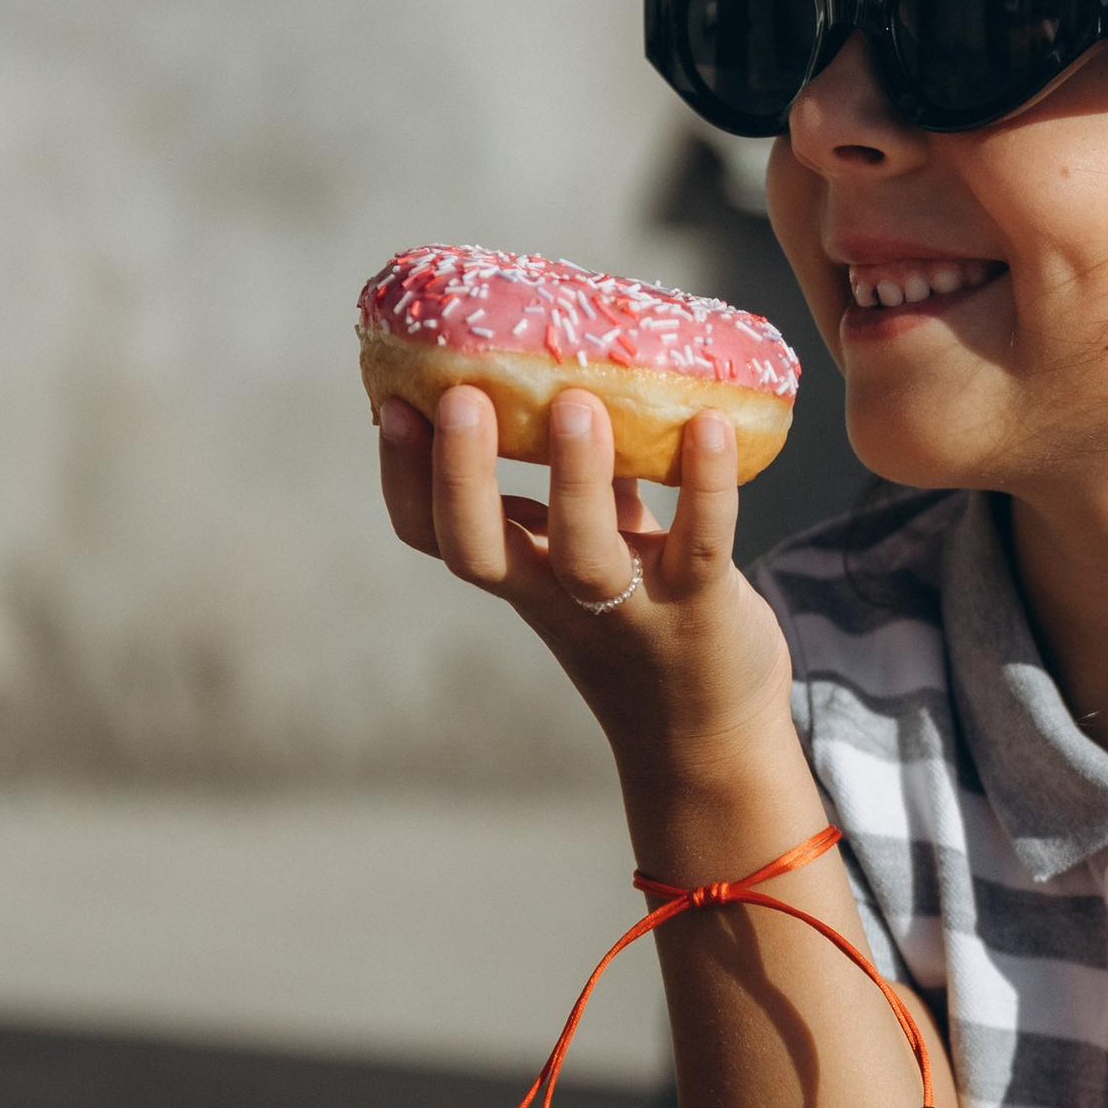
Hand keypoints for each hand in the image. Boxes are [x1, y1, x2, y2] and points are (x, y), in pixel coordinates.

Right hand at [378, 383, 793, 783]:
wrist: (713, 733)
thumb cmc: (649, 619)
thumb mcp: (599, 549)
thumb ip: (586, 479)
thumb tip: (571, 374)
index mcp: (522, 574)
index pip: (433, 536)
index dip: (404, 477)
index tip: (394, 405)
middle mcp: (559, 597)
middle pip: (480, 550)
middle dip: (461, 476)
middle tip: (462, 397)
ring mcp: (628, 608)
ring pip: (584, 553)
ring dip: (575, 478)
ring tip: (578, 404)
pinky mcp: (702, 609)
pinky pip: (702, 544)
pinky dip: (708, 485)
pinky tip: (711, 423)